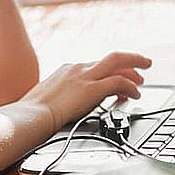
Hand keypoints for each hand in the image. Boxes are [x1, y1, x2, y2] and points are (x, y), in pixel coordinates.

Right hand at [20, 51, 151, 129]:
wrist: (30, 115)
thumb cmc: (33, 112)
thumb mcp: (45, 98)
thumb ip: (57, 97)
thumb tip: (58, 106)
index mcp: (68, 70)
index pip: (96, 65)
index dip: (111, 72)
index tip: (118, 78)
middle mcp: (79, 68)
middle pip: (111, 58)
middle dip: (129, 60)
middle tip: (142, 65)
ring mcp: (86, 77)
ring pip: (118, 62)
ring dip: (135, 67)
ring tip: (144, 77)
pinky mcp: (92, 89)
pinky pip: (119, 83)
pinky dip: (130, 88)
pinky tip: (135, 96)